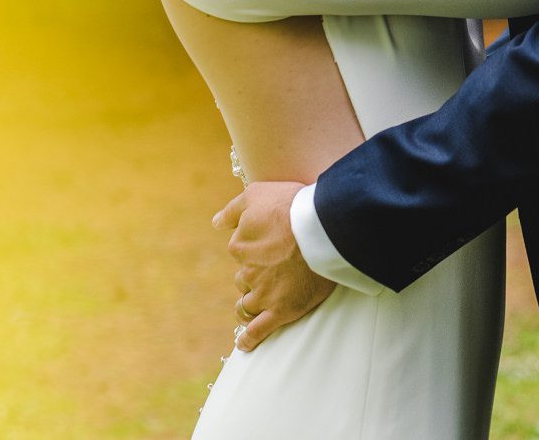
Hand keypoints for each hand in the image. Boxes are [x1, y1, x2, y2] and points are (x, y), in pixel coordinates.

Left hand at [214, 181, 333, 351]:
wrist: (323, 227)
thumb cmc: (292, 205)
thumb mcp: (257, 194)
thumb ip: (233, 209)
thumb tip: (216, 222)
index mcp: (240, 245)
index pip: (239, 251)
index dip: (255, 248)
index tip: (271, 244)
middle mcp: (247, 272)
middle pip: (244, 280)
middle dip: (255, 278)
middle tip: (277, 270)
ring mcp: (264, 294)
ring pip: (247, 306)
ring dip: (250, 306)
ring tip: (260, 306)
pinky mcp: (281, 310)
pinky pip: (258, 331)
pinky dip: (250, 339)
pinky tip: (245, 344)